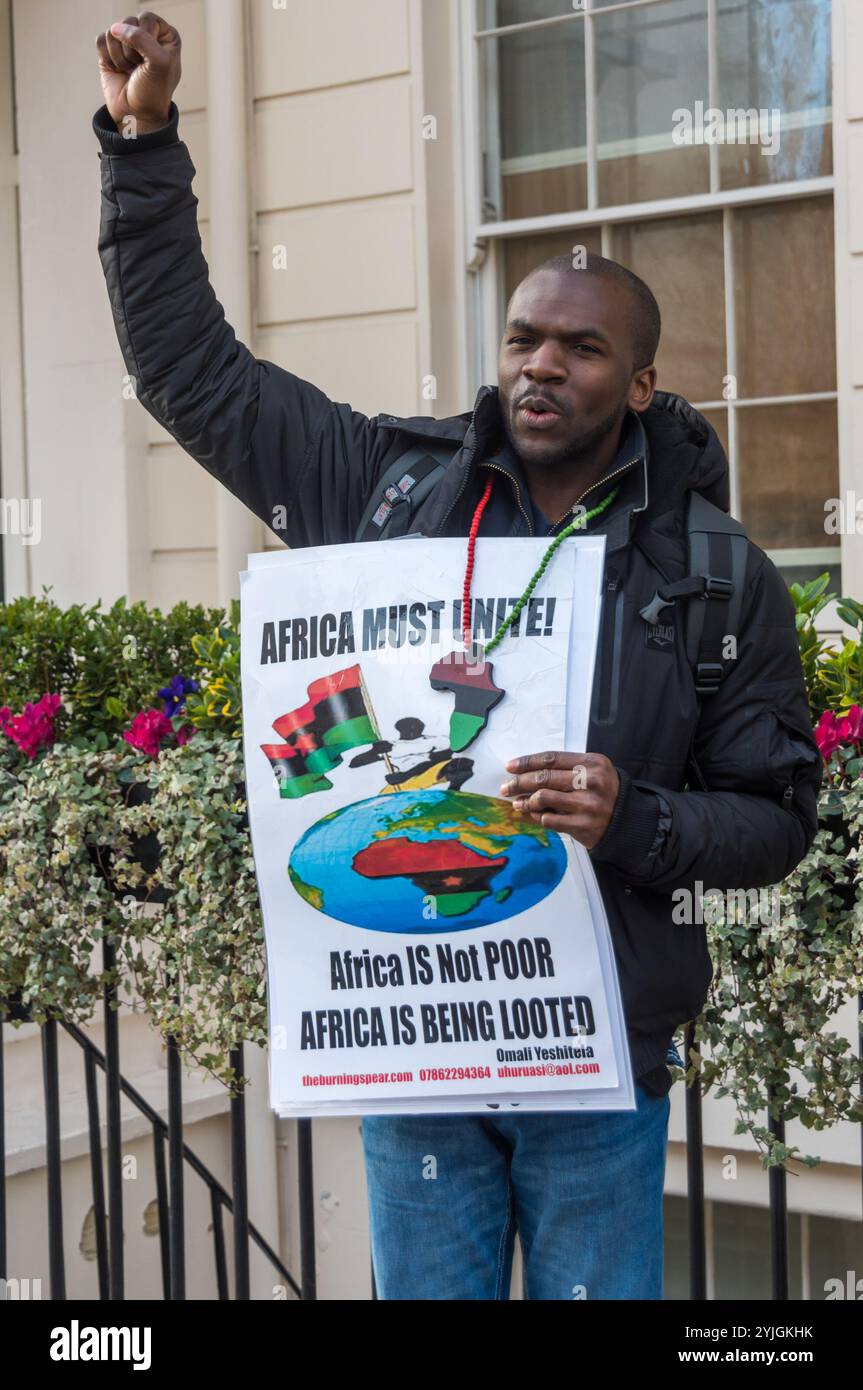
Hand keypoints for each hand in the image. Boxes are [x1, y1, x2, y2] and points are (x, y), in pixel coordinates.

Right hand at [96, 11, 180, 135]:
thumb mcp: (158, 63)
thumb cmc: (152, 92)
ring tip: (130, 72)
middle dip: (130, 50)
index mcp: (165, 36)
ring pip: (112, 32)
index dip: (144, 38)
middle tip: (139, 68)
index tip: (150, 60)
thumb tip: (115, 28)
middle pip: (127, 23)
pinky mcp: (109, 51)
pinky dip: (107, 58)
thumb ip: (141, 38)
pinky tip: (118, 71)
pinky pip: (101, 41)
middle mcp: (146, 35)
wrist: (135, 115)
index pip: (146, 18)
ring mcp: (127, 43)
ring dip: (119, 57)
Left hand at [499, 750, 619, 849]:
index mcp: (592, 763)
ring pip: (544, 798)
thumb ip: (566, 769)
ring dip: (526, 802)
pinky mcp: (583, 825)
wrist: (627, 821)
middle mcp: (591, 781)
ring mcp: (587, 804)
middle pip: (544, 778)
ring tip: (518, 803)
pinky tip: (535, 815)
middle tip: (506, 787)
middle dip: (519, 782)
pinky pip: (550, 819)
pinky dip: (538, 816)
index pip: (551, 759)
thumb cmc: (605, 792)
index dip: (527, 762)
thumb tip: (527, 773)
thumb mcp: (593, 772)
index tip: (510, 767)